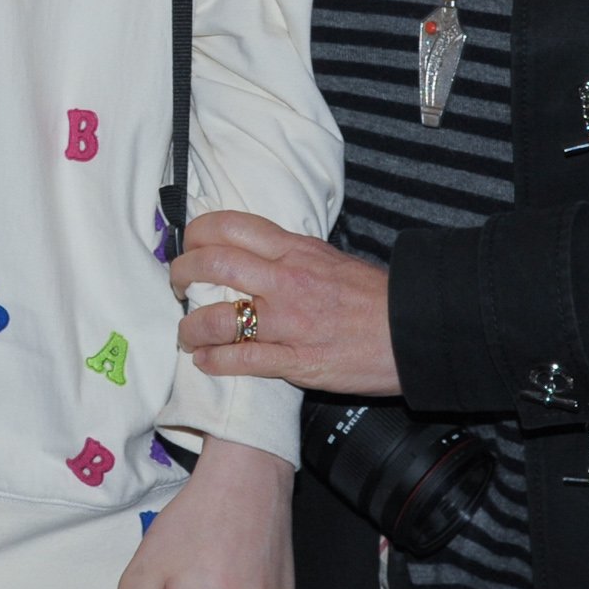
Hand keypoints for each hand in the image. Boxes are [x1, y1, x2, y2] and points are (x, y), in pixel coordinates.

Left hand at [172, 209, 400, 396]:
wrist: (413, 332)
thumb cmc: (376, 298)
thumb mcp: (332, 260)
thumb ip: (292, 255)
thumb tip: (258, 252)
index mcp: (297, 250)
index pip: (232, 226)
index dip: (198, 231)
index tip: (188, 241)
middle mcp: (287, 281)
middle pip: (214, 263)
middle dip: (182, 272)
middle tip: (176, 283)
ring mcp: (290, 322)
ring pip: (219, 317)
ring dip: (190, 326)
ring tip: (186, 333)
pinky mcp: (297, 361)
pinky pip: (242, 359)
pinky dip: (215, 361)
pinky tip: (204, 362)